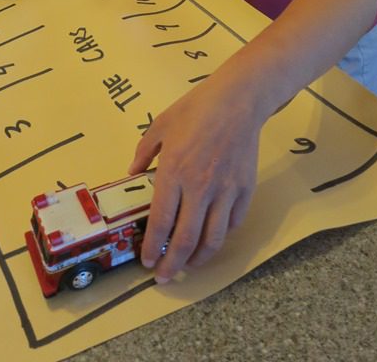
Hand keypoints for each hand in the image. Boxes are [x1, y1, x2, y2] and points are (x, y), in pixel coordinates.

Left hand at [129, 74, 260, 282]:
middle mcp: (199, 188)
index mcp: (173, 173)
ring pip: (212, 239)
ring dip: (198, 259)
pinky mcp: (244, 189)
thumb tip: (132, 173)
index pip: (161, 222)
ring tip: (188, 266)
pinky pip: (233, 223)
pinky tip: (212, 240)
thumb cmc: (195, 109)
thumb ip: (144, 152)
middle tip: (165, 276)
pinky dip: (222, 237)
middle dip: (172, 264)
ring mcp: (225, 191)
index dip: (152, 247)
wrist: (237, 100)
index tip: (147, 261)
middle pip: (185, 239)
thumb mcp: (159, 125)